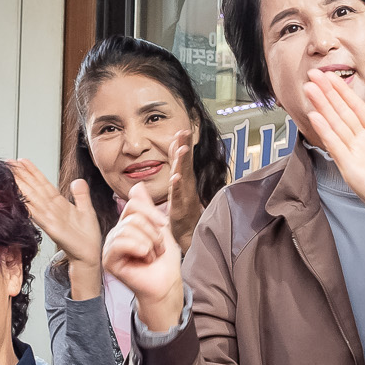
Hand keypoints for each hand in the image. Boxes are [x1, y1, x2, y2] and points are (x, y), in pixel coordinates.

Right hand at [14, 159, 103, 271]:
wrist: (89, 255)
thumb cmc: (87, 236)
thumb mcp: (86, 210)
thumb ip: (81, 195)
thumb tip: (78, 180)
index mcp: (60, 204)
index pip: (44, 184)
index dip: (33, 172)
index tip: (22, 161)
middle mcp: (52, 209)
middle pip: (35, 188)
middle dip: (23, 175)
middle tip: (10, 163)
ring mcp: (50, 218)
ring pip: (34, 198)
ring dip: (22, 186)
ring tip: (11, 174)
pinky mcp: (52, 228)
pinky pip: (39, 215)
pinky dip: (29, 206)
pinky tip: (20, 198)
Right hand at [101, 185, 184, 332]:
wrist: (165, 283)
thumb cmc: (164, 260)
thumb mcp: (159, 228)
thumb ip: (147, 207)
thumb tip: (137, 185)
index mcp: (126, 225)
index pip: (133, 205)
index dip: (152, 214)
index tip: (163, 227)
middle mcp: (116, 234)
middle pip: (132, 217)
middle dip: (152, 233)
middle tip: (157, 248)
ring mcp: (110, 247)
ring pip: (128, 229)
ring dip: (149, 243)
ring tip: (151, 255)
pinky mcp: (108, 260)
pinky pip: (120, 243)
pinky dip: (139, 249)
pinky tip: (144, 258)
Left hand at [163, 132, 205, 246]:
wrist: (189, 236)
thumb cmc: (185, 212)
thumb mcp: (179, 185)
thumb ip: (177, 166)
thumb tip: (175, 146)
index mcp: (185, 180)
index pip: (183, 159)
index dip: (182, 144)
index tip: (182, 129)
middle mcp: (186, 187)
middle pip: (185, 164)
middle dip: (184, 146)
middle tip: (184, 131)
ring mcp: (184, 197)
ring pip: (183, 177)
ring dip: (182, 163)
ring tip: (181, 149)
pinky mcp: (180, 209)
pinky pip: (178, 196)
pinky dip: (177, 187)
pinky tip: (175, 178)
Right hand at [302, 72, 364, 231]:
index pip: (357, 108)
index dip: (344, 92)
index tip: (331, 77)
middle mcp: (363, 143)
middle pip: (342, 113)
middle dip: (328, 94)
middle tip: (313, 75)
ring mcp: (355, 155)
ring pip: (335, 125)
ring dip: (322, 107)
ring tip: (309, 89)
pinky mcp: (351, 168)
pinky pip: (336, 146)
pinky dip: (326, 131)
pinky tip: (316, 116)